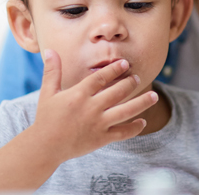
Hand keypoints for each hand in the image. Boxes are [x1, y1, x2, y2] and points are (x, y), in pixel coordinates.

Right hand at [28, 49, 158, 162]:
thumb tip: (50, 50)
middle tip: (138, 78)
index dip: (114, 69)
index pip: (101, 78)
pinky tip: (143, 121)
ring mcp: (98, 124)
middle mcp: (90, 108)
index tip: (124, 63)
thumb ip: (52, 71)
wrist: (45, 147)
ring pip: (125, 112)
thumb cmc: (46, 118)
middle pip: (117, 92)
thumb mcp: (47, 93)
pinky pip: (122, 133)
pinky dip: (134, 128)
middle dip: (130, 83)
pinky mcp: (101, 139)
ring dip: (142, 103)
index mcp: (78, 95)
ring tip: (154, 95)